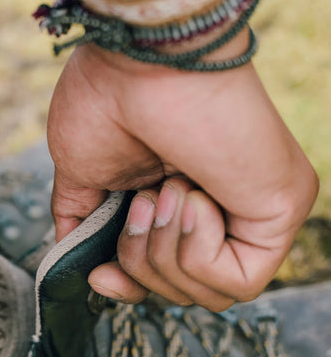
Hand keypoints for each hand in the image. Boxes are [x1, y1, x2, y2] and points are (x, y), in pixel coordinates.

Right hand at [47, 39, 317, 310]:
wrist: (138, 62)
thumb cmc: (107, 99)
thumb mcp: (81, 174)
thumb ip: (85, 221)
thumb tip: (77, 264)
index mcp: (172, 195)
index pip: (165, 272)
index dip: (130, 285)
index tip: (99, 277)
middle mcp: (218, 204)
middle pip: (182, 291)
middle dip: (141, 262)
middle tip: (140, 202)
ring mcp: (252, 209)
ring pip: (210, 295)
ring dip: (164, 250)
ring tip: (162, 191)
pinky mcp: (279, 211)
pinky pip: (240, 283)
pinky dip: (198, 251)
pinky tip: (190, 198)